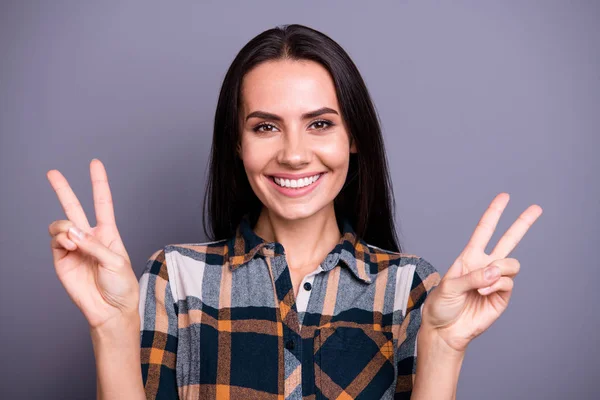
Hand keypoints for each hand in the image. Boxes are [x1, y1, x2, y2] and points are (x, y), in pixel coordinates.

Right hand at [47, 159, 138, 329]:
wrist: (110, 310)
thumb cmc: (121, 286)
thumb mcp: (116, 261)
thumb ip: (94, 244)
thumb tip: (72, 232)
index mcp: (108, 233)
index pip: (102, 203)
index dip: (98, 183)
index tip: (95, 163)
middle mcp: (89, 237)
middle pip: (75, 207)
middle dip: (63, 189)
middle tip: (52, 172)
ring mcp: (74, 248)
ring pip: (61, 225)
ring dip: (64, 227)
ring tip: (73, 240)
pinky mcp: (62, 260)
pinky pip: (55, 241)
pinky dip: (60, 240)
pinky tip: (69, 246)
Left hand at [421, 193, 542, 352]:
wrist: (445, 330)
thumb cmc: (441, 305)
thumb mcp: (449, 286)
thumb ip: (472, 277)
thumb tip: (495, 272)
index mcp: (469, 257)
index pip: (484, 231)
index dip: (493, 213)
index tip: (504, 196)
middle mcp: (484, 266)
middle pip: (508, 240)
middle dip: (522, 224)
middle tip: (536, 208)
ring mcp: (495, 281)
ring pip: (511, 263)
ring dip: (498, 270)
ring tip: (482, 284)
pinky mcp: (501, 297)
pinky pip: (507, 283)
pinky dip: (495, 286)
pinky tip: (482, 294)